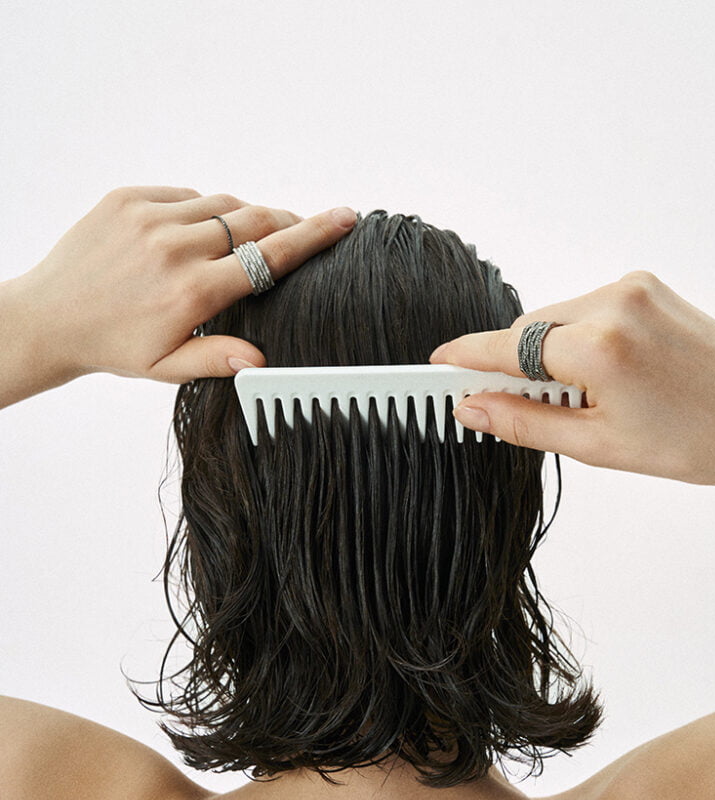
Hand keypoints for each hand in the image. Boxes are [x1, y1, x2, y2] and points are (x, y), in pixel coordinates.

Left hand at [7, 186, 356, 385]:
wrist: (50, 317)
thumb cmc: (114, 345)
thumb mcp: (167, 368)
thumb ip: (217, 359)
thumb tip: (262, 362)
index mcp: (193, 292)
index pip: (268, 257)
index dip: (312, 235)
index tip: (344, 218)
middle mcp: (175, 248)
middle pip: (254, 220)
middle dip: (285, 222)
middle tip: (300, 228)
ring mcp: (150, 218)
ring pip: (222, 205)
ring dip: (242, 218)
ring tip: (240, 242)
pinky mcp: (128, 198)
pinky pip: (186, 196)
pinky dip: (202, 211)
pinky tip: (196, 235)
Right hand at [429, 271, 714, 490]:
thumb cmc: (695, 441)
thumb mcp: (597, 446)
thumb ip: (524, 422)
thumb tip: (471, 408)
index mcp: (598, 348)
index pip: (505, 347)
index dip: (464, 359)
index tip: (435, 367)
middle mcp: (613, 304)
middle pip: (527, 331)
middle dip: (517, 366)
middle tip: (526, 407)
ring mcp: (633, 288)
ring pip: (553, 318)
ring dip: (549, 353)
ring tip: (587, 396)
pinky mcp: (646, 284)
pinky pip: (584, 308)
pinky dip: (577, 338)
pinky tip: (606, 372)